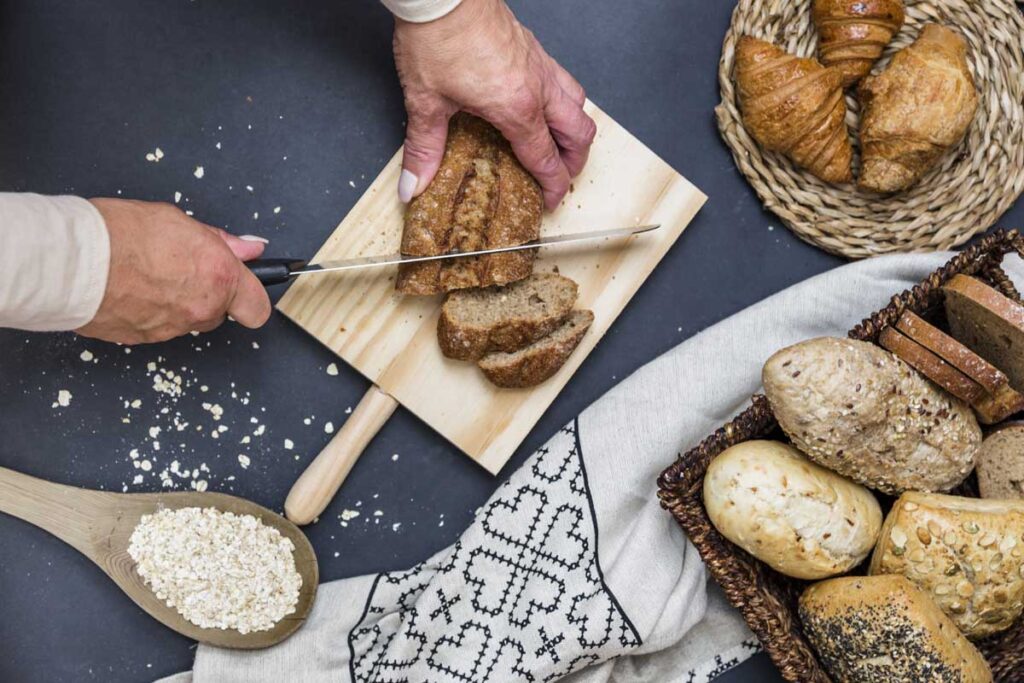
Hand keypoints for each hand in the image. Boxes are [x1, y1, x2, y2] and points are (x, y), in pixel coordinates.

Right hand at [77, 199, 271, 343]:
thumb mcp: (179, 222)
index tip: (244, 286)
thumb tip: (250, 249)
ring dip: (177, 303)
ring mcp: (172, 329)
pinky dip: (149, 313)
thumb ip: (221, 242)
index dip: (251, 296)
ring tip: (148, 273)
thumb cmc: (119, 234)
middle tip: (182, 268)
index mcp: (219, 278)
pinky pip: (157, 327)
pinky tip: (130, 289)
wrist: (70, 260)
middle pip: (219, 313)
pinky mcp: (143, 340)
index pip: (257, 307)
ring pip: (187, 320)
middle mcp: (201, 309)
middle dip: (207, 294)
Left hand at [392, 0, 594, 209]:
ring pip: (578, 102)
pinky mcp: (532, 46)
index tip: (549, 200)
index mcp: (517, 109)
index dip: (552, 186)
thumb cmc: (437, 38)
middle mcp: (538, 88)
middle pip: (579, 133)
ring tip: (560, 142)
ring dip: (575, 127)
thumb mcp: (425, 102)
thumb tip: (414, 185)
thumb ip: (424, 148)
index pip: (547, 159)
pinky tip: (542, 102)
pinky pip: (563, 79)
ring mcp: (539, 64)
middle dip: (574, 161)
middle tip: (561, 176)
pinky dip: (563, 98)